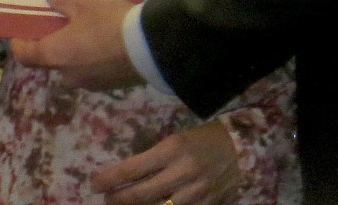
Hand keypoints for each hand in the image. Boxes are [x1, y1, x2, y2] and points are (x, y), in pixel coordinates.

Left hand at [11, 0, 140, 90]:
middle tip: (65, 24)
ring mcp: (87, 83)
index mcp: (54, 55)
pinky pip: (92, 70)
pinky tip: (109, 43)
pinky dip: (94, 59)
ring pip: (73, 66)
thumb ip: (64, 1)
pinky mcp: (107, 85)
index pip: (24, 54)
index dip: (20, 42)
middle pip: (51, 59)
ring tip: (92, 31)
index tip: (22, 30)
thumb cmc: (108, 23)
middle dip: (56, 44)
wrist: (147, 47)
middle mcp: (65, 74)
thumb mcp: (86, 5)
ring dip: (76, 52)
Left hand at [92, 120, 240, 204]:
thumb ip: (156, 157)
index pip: (134, 168)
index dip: (111, 178)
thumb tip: (129, 174)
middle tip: (106, 198)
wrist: (242, 149)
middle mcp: (182, 171)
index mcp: (174, 148)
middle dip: (118, 199)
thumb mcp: (179, 139)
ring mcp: (194, 193)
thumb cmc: (205, 138)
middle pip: (140, 194)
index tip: (96, 182)